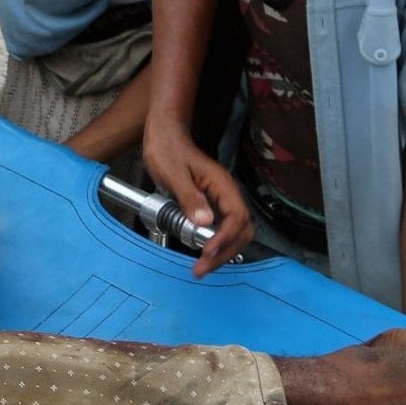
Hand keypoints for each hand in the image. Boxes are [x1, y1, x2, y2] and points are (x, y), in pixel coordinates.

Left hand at [141, 120, 253, 275]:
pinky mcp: (211, 205)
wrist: (164, 135)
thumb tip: (205, 222)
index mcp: (221, 184)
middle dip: (226, 251)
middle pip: (241, 229)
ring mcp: (220, 200)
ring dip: (222, 251)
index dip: (224, 237)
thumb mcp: (173, 173)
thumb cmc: (167, 149)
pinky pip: (222, 228)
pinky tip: (203, 253)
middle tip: (203, 268)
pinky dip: (216, 244)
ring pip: (234, 231)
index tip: (207, 251)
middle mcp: (226, 193)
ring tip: (203, 266)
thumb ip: (189, 197)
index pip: (236, 216)